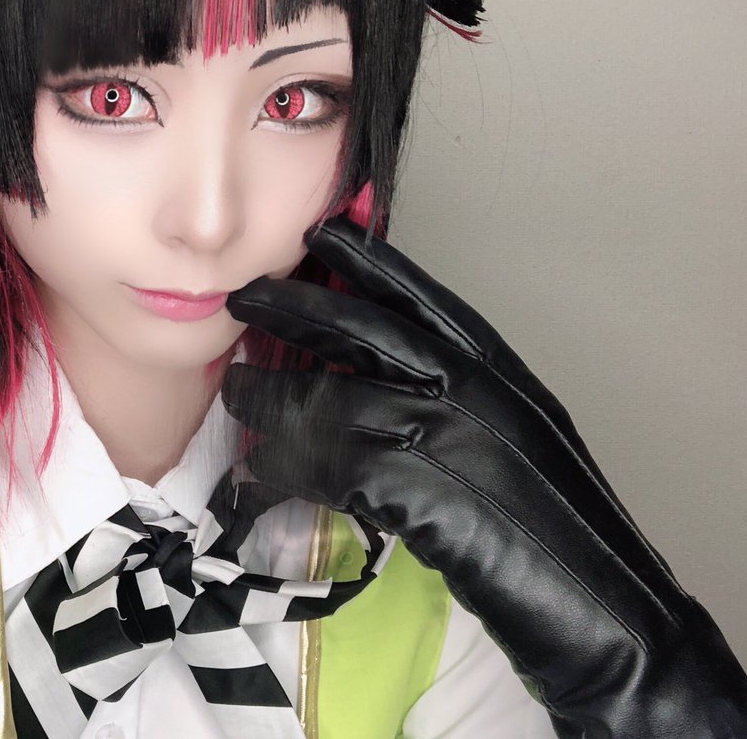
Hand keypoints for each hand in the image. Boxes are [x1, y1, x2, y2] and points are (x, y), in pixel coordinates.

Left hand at [222, 216, 746, 738]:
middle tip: (244, 294)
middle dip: (295, 306)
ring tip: (236, 393)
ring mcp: (435, 428)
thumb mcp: (517, 434)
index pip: (420, 297)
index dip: (365, 262)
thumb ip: (461, 399)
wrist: (598, 600)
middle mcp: (465, 383)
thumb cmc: (560, 525)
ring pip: (325, 393)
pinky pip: (320, 463)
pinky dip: (281, 469)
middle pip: (360, 328)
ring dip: (270, 395)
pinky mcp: (405, 484)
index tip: (321, 235)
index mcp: (496, 366)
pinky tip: (257, 473)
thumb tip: (388, 379)